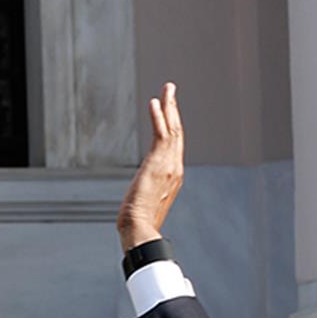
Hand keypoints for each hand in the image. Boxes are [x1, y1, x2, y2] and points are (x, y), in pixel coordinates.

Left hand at [117, 83, 183, 251]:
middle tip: (171, 89)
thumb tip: (140, 197)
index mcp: (174, 176)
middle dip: (174, 109)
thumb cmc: (139, 222)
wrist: (140, 229)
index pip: (175, 145)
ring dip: (169, 106)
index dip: (173, 124)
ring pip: (173, 129)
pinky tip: (155, 102)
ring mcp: (169, 165)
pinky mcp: (158, 163)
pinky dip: (158, 116)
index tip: (169, 110)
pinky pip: (160, 134)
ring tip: (167, 88)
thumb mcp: (146, 202)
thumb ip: (148, 192)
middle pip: (178, 132)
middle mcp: (175, 168)